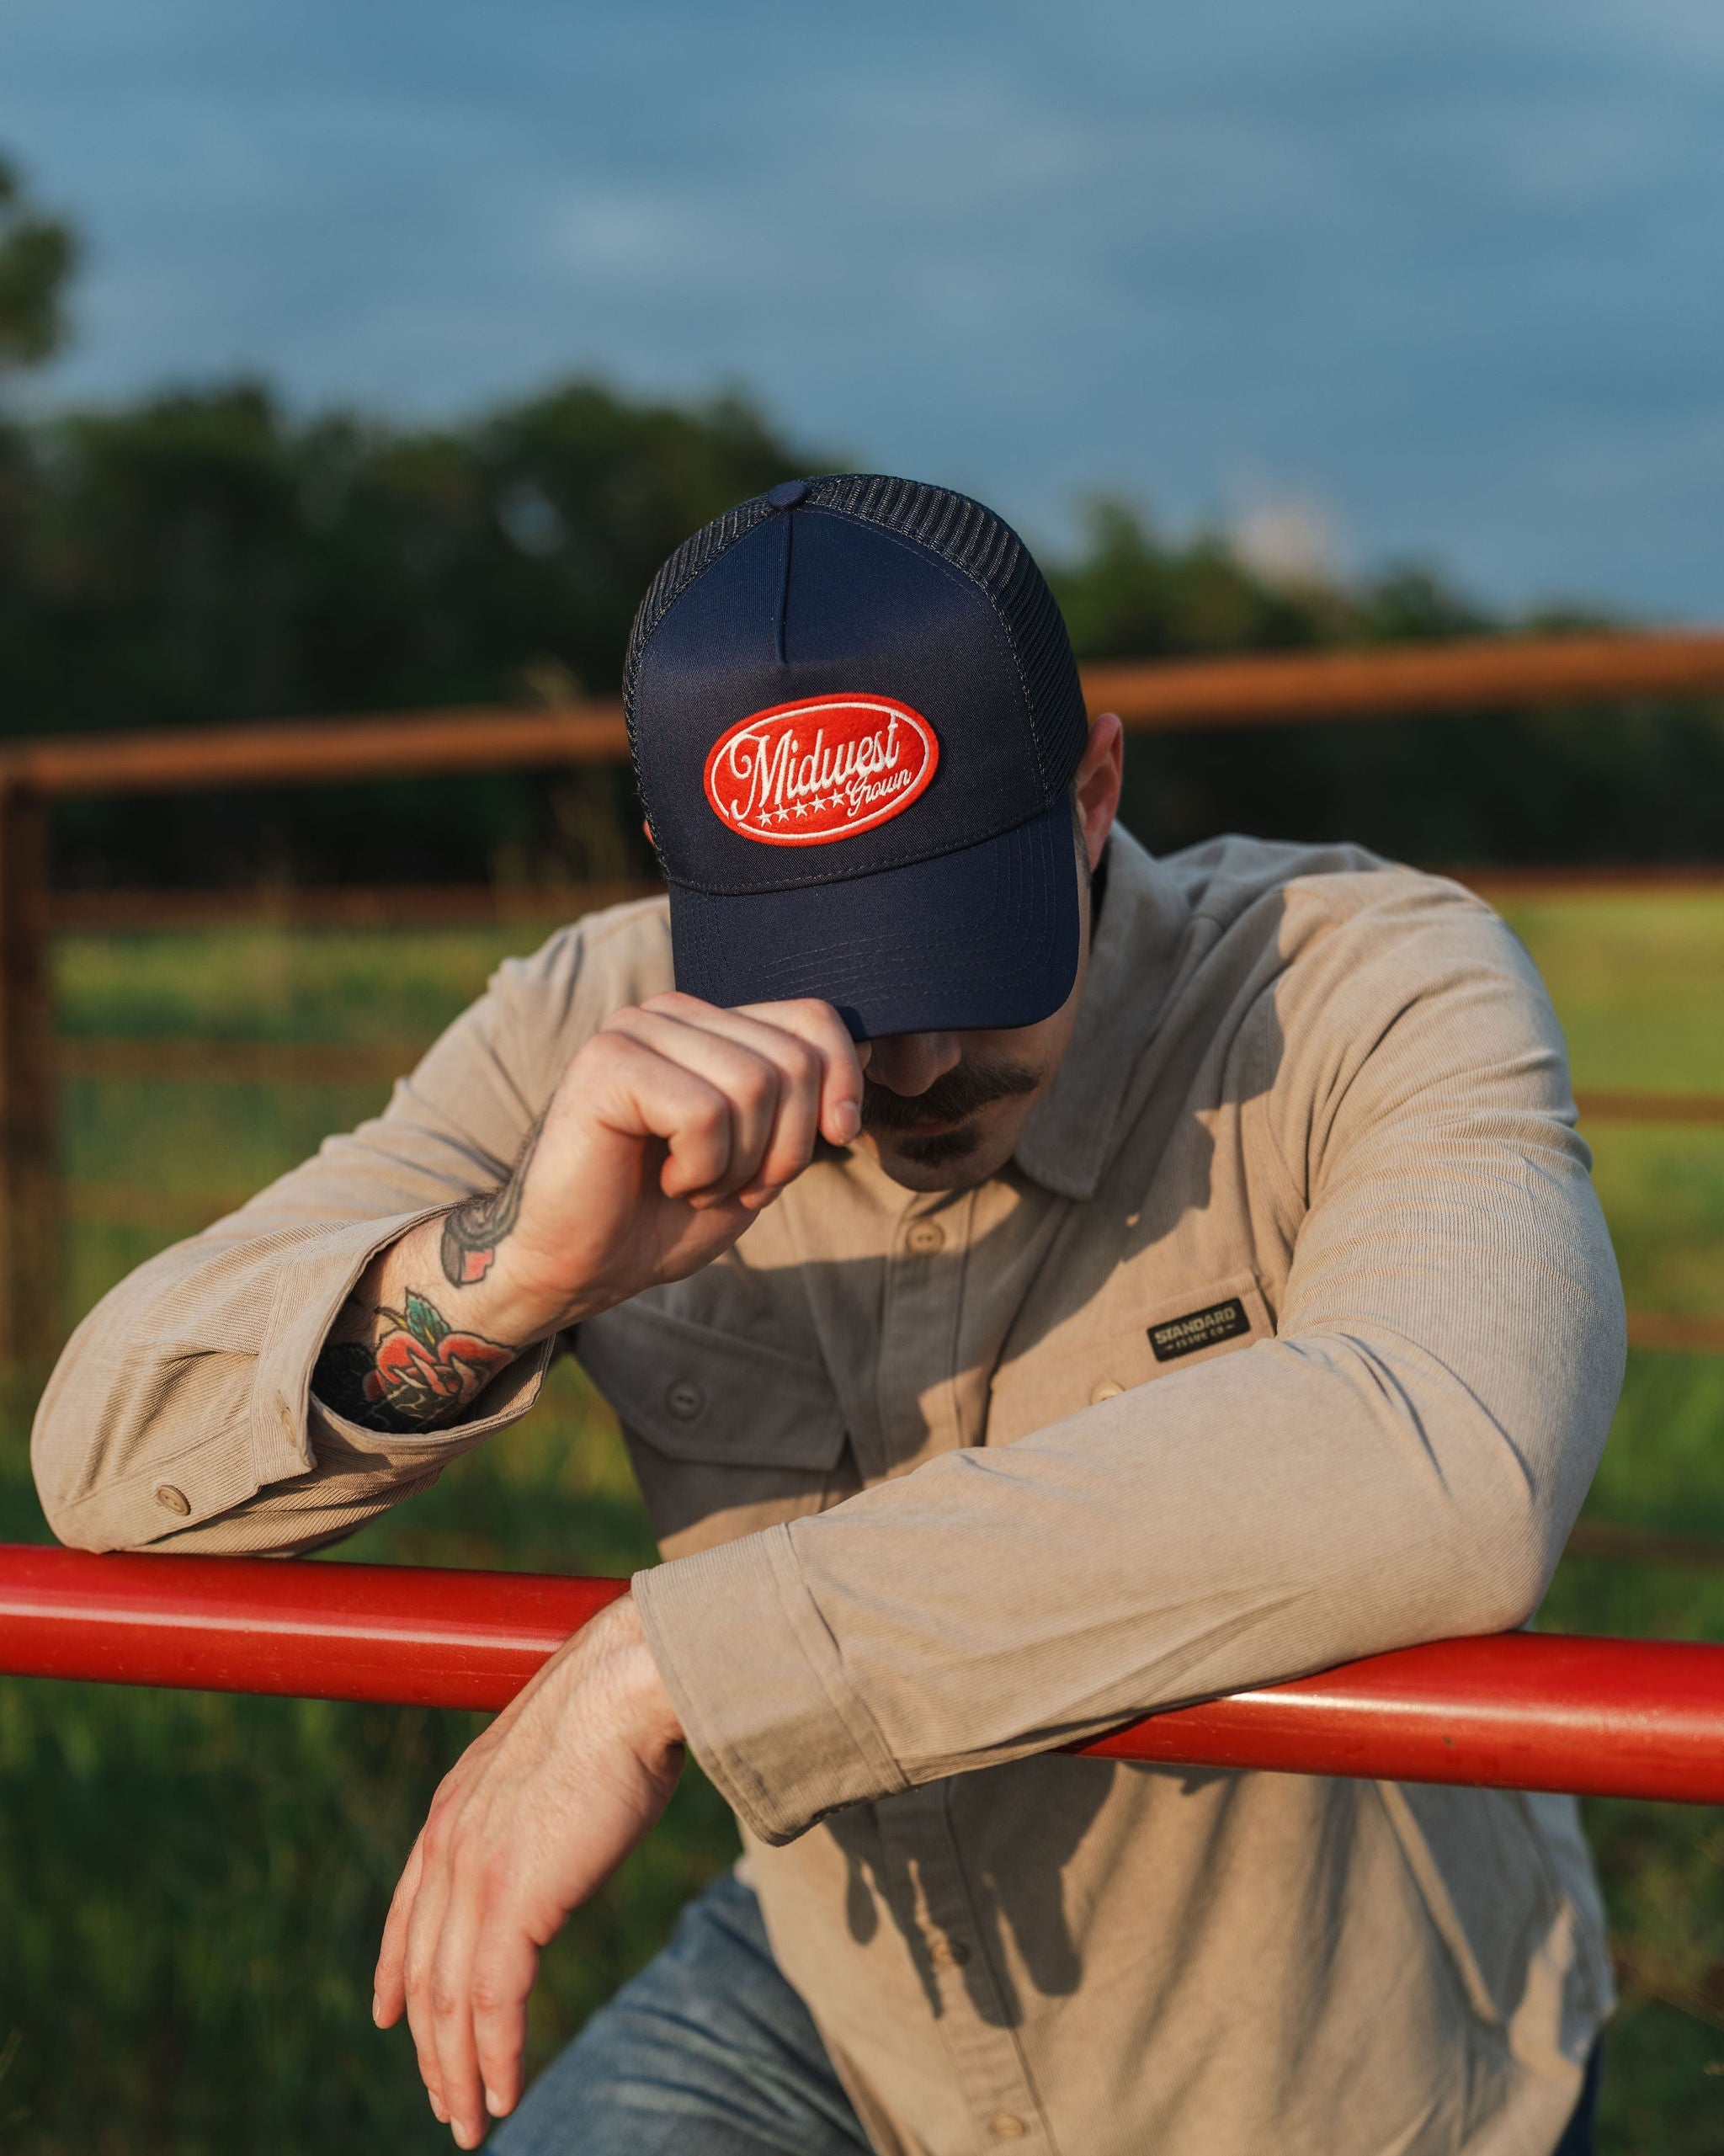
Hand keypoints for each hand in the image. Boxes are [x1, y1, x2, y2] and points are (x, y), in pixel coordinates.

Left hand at [373, 1594, 684, 2147]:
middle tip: (442, 2098)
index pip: (408, 1906)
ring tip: (470, 2121)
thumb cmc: (618, 1701)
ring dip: (458, 2069)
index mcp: (455, 1803)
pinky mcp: (513, 1899)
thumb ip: (541, 1794)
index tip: (386, 2014)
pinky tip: (502, 2093)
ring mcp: (475, 1870)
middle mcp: (450, 1841)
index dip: (393, 1966)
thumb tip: (569, 1805)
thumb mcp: (557, 1753)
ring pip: (450, 1998)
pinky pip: (493, 2003)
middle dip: (430, 2042)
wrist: (629, 1680)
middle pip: (423, 1968)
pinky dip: (494, 2057)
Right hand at [490, 991, 863, 1333]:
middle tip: (732, 1184)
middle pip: (794, 1060)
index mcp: (711, 1025)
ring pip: (756, 1085)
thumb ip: (804, 1103)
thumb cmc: (666, 1215)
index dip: (841, 1084)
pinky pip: (705, 1112)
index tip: (834, 1139)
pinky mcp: (607, 1062)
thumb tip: (874, 1048)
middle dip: (785, 1146)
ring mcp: (636, 1030)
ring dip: (739, 1164)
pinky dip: (701, 1167)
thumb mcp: (762, 1157)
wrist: (582, 1268)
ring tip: (692, 1182)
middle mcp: (673, 1012)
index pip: (814, 1018)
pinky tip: (664, 1179)